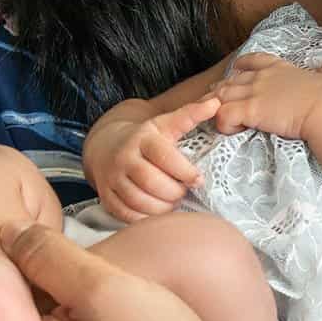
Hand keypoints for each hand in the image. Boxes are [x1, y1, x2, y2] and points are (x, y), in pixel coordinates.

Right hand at [81, 97, 219, 220]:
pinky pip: (126, 214)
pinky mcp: (106, 196)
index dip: (185, 171)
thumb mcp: (165, 123)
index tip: (198, 179)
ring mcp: (113, 178)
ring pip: (139, 201)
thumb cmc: (145, 138)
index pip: (164, 156)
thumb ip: (190, 114)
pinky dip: (144, 218)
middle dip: (174, 192)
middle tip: (183, 192)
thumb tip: (216, 102)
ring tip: (172, 202)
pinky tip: (155, 212)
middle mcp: (124, 157)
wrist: (105, 146)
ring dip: (162, 208)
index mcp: (142, 138)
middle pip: (152, 182)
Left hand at [210, 52, 321, 139]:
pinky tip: (230, 129)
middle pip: (230, 80)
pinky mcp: (249, 109)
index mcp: (278, 68)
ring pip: (221, 95)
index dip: (240, 66)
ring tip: (222, 119)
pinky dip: (222, 122)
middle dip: (222, 91)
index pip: (253, 60)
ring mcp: (253, 92)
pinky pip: (223, 114)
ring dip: (218, 107)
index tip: (236, 71)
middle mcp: (262, 77)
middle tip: (219, 103)